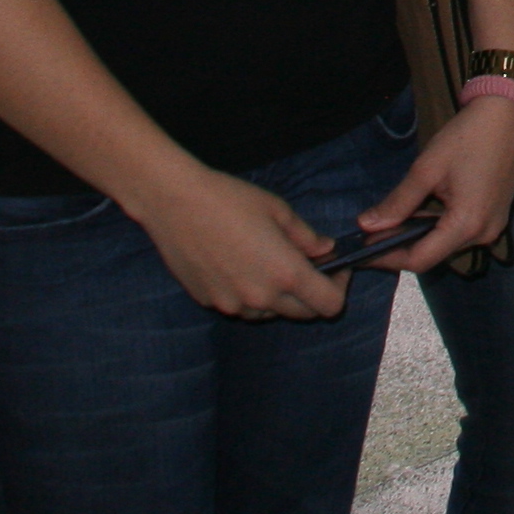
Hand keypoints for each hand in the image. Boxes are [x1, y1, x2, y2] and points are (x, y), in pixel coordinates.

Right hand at [136, 166, 350, 320]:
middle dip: (313, 294)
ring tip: (269, 262)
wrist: (174, 202)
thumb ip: (306, 237)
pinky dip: (250, 294)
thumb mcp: (278, 211)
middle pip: (303, 314)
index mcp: (285, 274)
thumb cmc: (229, 199)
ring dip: (279, 297)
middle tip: (308, 267)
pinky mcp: (209, 302)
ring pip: (270, 312)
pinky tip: (240, 264)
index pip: (329, 305)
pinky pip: (241, 307)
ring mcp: (232, 304)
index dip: (339, 288)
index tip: (335, 270)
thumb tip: (325, 250)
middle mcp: (261, 298)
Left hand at [355, 96, 513, 273]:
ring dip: (418, 236)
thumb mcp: (426, 169)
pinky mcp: (496, 216)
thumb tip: (365, 225)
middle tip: (372, 233)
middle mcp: (483, 235)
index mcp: (467, 224)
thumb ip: (397, 203)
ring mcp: (493, 227)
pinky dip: (437, 227)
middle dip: (400, 247)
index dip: (388, 258)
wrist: (507, 113)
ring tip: (391, 221)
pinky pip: (460, 232)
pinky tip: (419, 212)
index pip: (420, 259)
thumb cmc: (467, 137)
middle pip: (434, 255)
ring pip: (446, 245)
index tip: (362, 252)